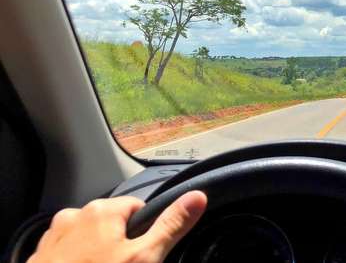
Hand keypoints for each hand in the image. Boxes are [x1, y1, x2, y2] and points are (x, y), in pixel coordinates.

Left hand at [28, 191, 206, 262]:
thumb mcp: (145, 257)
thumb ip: (171, 225)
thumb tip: (197, 196)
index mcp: (101, 210)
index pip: (137, 208)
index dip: (145, 233)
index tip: (143, 255)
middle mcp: (73, 216)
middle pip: (112, 225)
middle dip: (120, 245)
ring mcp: (52, 239)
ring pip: (88, 241)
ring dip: (97, 255)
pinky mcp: (39, 259)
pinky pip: (67, 256)